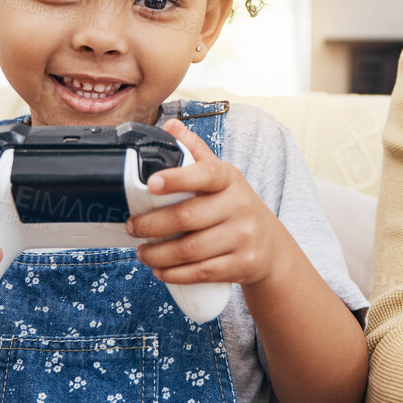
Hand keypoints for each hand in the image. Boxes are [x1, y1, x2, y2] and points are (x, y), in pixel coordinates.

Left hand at [129, 119, 286, 286]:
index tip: (150, 184)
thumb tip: (170, 127)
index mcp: (229, 179)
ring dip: (158, 255)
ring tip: (143, 253)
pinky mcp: (242, 264)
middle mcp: (240, 205)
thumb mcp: (222, 178)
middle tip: (133, 228)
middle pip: (186, 218)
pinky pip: (202, 272)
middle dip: (151, 226)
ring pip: (190, 250)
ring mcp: (244, 236)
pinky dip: (175, 274)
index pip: (203, 174)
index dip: (177, 179)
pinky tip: (161, 271)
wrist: (270, 246)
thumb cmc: (234, 207)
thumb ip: (196, 153)